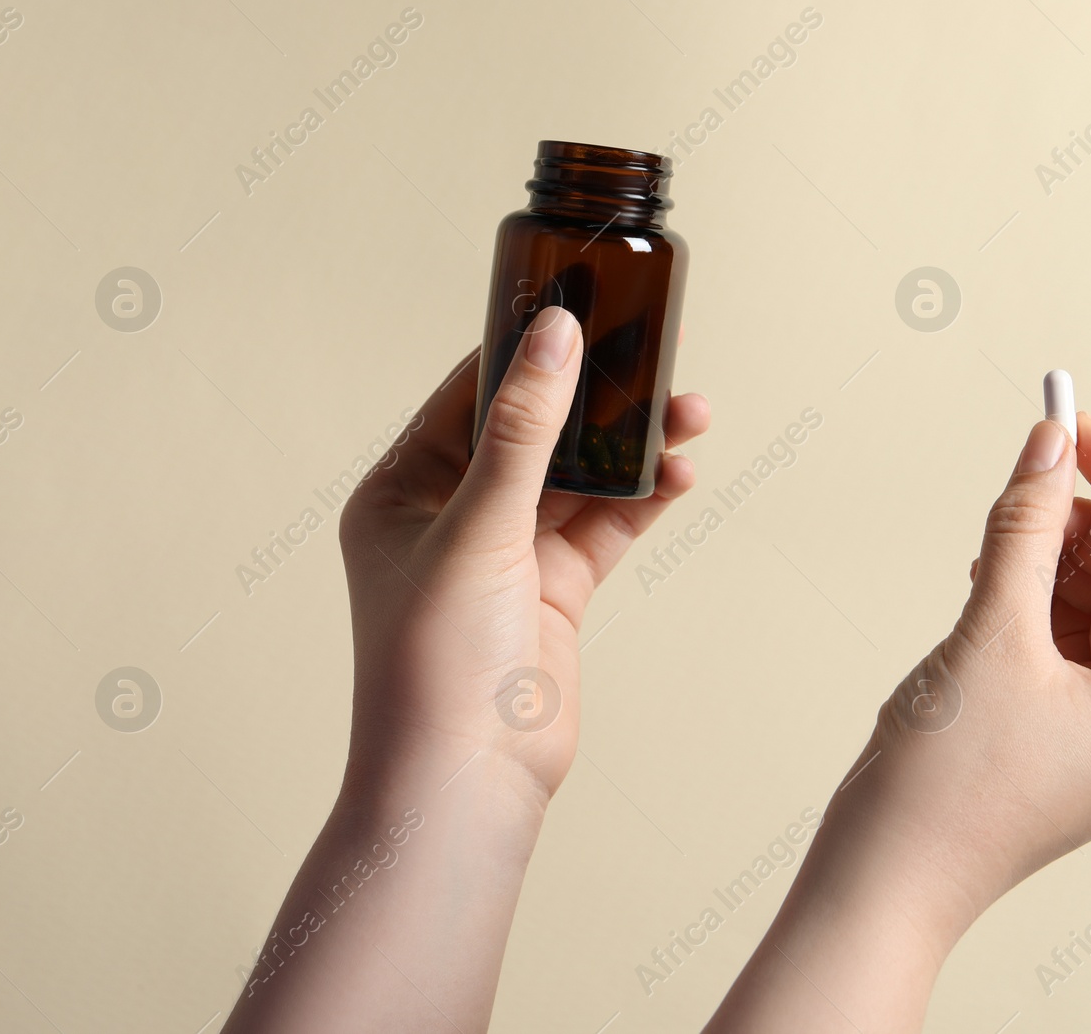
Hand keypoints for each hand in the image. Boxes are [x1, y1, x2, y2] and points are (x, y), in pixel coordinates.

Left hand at [337, 305, 709, 797]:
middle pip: (534, 432)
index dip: (528, 353)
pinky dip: (642, 500)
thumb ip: (523, 430)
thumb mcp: (478, 527)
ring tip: (690, 413)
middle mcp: (451, 516)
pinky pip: (603, 528)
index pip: (469, 397)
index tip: (585, 310)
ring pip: (577, 479)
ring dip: (631, 449)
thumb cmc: (437, 661)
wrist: (468, 780)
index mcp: (401, 490)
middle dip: (598, 400)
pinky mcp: (553, 590)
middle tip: (657, 356)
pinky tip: (679, 474)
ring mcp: (506, 554)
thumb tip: (553, 336)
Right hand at [707, 411, 1090, 1032]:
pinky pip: (1071, 644)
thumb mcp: (992, 631)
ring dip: (1056, 559)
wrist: (885, 878)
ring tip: (999, 534)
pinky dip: (1037, 601)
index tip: (1072, 422)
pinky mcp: (1070, 739)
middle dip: (1088, 523)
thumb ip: (1026, 526)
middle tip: (1030, 470)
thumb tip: (1048, 441)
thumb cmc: (945, 782)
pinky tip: (992, 574)